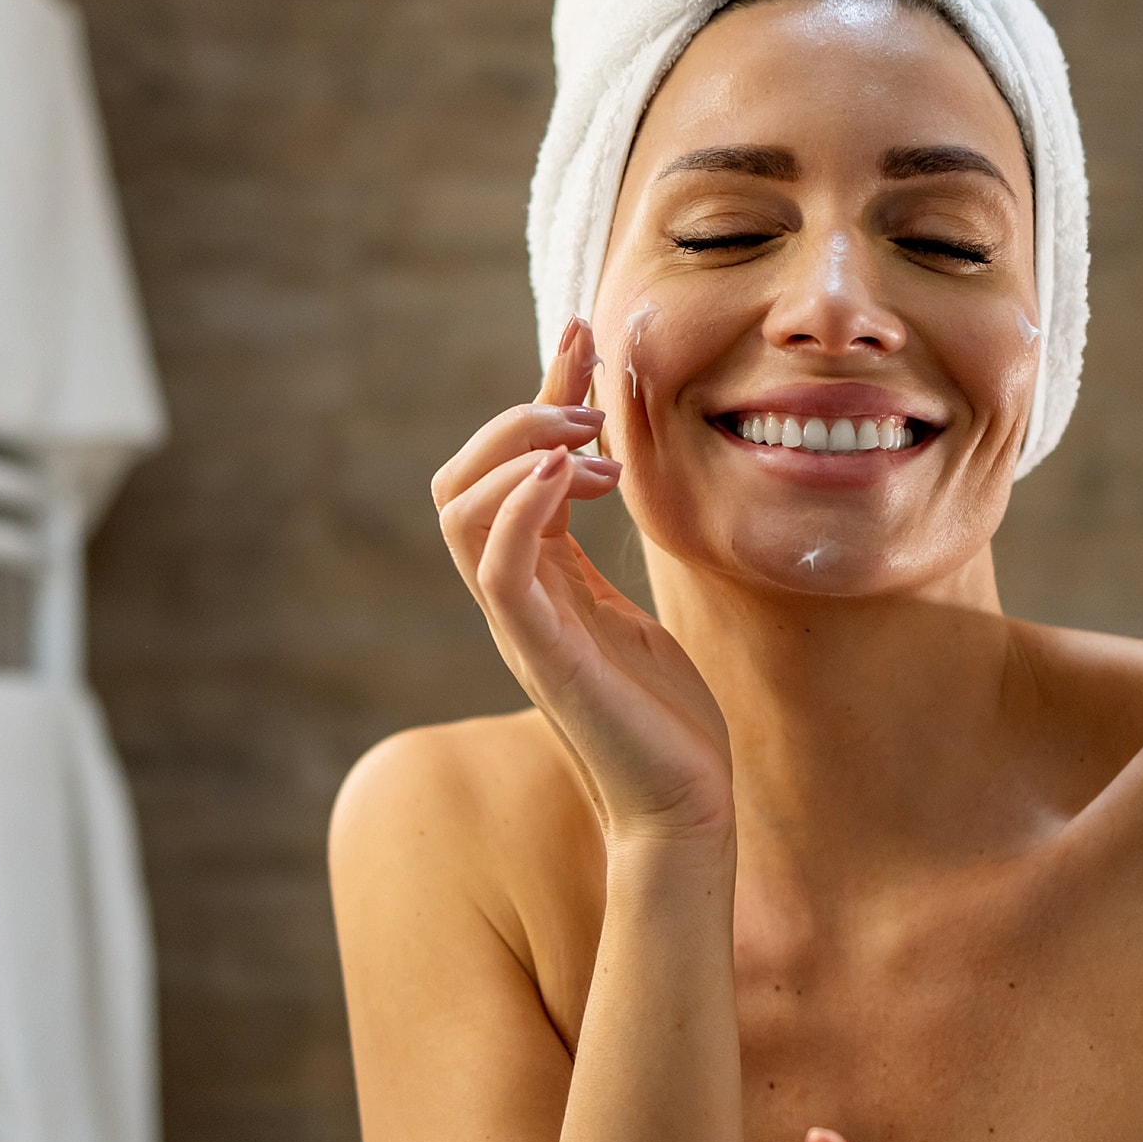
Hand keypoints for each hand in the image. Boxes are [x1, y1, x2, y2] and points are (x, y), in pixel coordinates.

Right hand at [433, 318, 735, 840]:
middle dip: (516, 417)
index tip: (583, 336)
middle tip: (591, 409)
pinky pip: (500, 569)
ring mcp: (521, 625)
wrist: (683, 806)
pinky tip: (568, 474)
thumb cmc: (665, 716)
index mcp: (535, 580)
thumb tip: (606, 474)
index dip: (537, 393)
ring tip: (586, 441)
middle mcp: (514, 596)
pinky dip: (521, 507)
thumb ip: (602, 550)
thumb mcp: (634, 607)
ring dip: (517, 451)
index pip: (503, 469)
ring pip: (462, 513)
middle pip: (459, 481)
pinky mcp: (544, 656)